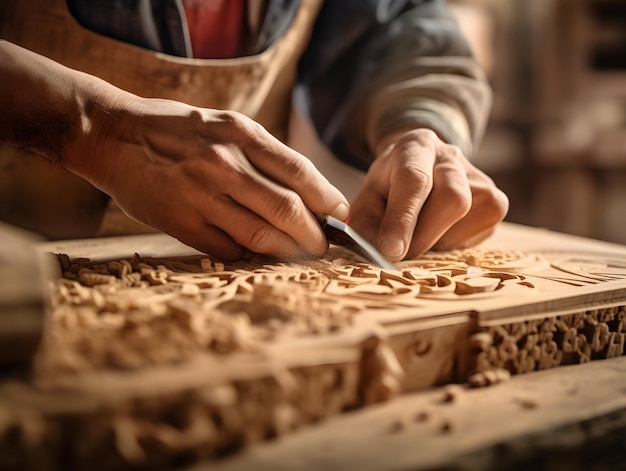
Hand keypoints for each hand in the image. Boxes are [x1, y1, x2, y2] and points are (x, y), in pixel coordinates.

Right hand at [74, 98, 348, 260]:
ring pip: (261, 236)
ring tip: (300, 254)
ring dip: (288, 251)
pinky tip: (257, 253)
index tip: (342, 214)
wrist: (115, 137)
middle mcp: (224, 164)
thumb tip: (307, 194)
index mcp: (241, 134)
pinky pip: (229, 249)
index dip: (328, 199)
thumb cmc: (179, 131)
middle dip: (315, 235)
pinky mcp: (182, 223)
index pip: (299, 172)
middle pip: (287, 210)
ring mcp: (201, 196)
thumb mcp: (226, 125)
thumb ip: (264, 155)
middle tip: (323, 246)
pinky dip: (249, 255)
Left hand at [348, 129, 508, 260]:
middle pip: (452, 198)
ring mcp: (480, 179)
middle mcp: (452, 157)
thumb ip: (367, 225)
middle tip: (400, 253)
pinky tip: (437, 233)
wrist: (420, 166)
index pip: (414, 180)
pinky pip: (476, 234)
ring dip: (436, 241)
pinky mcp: (495, 204)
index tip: (390, 251)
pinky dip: (451, 244)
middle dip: (423, 235)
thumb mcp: (368, 199)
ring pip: (467, 219)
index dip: (403, 219)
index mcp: (415, 148)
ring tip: (417, 234)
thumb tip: (378, 255)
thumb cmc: (389, 186)